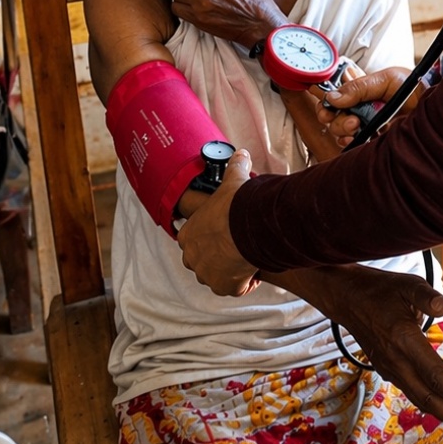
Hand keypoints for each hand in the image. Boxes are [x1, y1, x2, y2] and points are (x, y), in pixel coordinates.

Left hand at [177, 150, 260, 295]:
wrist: (249, 227)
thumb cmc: (235, 205)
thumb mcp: (233, 181)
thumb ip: (235, 167)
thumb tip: (242, 155)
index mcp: (188, 234)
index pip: (193, 239)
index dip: (210, 235)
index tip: (225, 231)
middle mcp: (192, 257)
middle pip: (202, 260)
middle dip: (217, 256)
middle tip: (236, 246)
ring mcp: (207, 274)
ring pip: (217, 276)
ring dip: (229, 270)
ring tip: (246, 257)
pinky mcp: (224, 287)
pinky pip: (234, 288)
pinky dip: (244, 283)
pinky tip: (253, 271)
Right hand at [282, 263, 442, 423]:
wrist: (347, 297)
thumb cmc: (380, 289)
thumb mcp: (407, 284)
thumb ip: (428, 296)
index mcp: (403, 339)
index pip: (434, 375)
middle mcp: (395, 359)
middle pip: (427, 397)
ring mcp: (388, 367)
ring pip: (418, 398)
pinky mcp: (385, 368)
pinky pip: (410, 390)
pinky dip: (428, 400)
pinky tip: (441, 399)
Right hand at [317, 66, 419, 145]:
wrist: (429, 101)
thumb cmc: (410, 86)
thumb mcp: (384, 80)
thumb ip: (358, 87)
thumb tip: (332, 97)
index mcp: (358, 92)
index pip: (333, 99)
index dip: (326, 105)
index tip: (328, 108)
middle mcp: (359, 108)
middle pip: (333, 118)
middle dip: (337, 120)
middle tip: (353, 118)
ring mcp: (365, 125)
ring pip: (341, 132)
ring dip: (343, 130)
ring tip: (357, 125)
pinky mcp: (373, 139)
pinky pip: (354, 145)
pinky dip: (351, 143)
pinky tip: (357, 138)